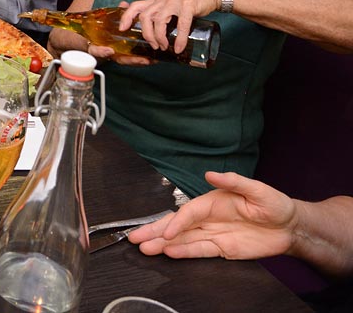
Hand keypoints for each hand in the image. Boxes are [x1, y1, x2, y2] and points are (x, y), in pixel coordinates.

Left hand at [117, 0, 219, 53]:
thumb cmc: (189, 3)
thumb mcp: (170, 6)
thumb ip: (160, 14)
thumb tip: (152, 31)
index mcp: (156, 1)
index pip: (136, 6)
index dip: (126, 17)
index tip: (122, 29)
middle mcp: (163, 0)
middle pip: (145, 17)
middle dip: (146, 34)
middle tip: (153, 45)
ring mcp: (175, 2)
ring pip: (159, 20)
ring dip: (159, 37)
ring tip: (163, 47)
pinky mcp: (188, 5)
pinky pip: (181, 24)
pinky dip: (179, 38)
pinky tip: (178, 48)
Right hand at [129, 171, 296, 261]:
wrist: (291, 228)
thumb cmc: (275, 204)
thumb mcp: (258, 189)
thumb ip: (234, 181)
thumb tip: (211, 174)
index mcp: (213, 201)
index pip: (189, 212)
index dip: (176, 222)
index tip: (166, 232)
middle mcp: (208, 217)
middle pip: (177, 225)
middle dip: (156, 231)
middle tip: (136, 237)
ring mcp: (212, 234)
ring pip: (183, 240)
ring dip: (163, 244)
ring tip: (144, 248)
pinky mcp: (221, 249)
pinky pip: (199, 251)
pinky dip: (183, 253)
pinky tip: (168, 254)